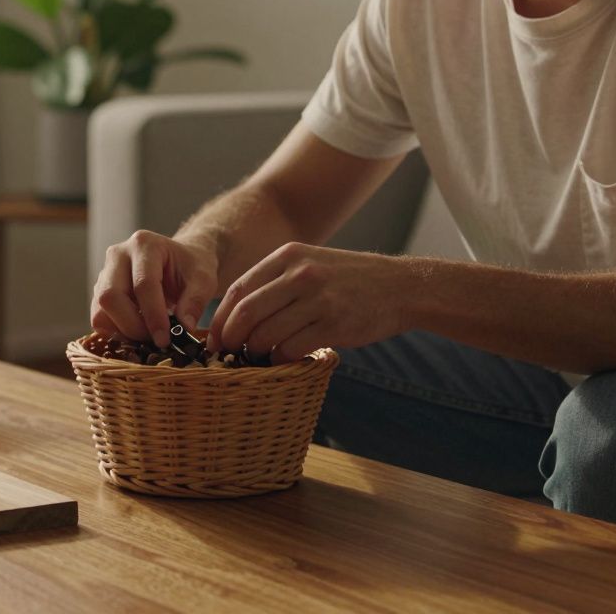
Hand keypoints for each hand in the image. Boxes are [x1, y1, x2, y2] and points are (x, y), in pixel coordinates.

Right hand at [91, 230, 218, 347]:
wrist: (179, 261)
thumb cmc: (191, 267)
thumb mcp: (204, 279)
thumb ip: (196, 301)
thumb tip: (184, 327)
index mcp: (144, 244)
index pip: (143, 284)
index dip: (153, 316)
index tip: (165, 339)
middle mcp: (118, 255)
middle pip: (110, 296)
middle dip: (132, 326)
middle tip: (156, 340)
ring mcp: (105, 272)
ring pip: (99, 310)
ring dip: (122, 331)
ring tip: (148, 337)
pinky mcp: (100, 290)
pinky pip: (99, 318)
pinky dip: (116, 332)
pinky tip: (138, 333)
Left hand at [207, 243, 413, 362]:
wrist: (401, 287)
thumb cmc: (349, 280)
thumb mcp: (311, 264)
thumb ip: (276, 281)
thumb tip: (236, 314)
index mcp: (289, 256)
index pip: (238, 289)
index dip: (221, 318)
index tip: (214, 338)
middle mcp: (300, 274)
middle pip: (246, 313)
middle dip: (230, 338)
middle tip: (227, 353)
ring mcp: (317, 299)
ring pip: (266, 334)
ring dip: (254, 352)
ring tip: (256, 357)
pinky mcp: (334, 324)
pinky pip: (291, 348)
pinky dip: (280, 359)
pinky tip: (282, 359)